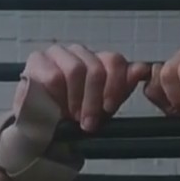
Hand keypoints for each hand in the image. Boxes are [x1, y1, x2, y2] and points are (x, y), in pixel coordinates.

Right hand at [19, 44, 149, 132]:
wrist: (42, 128)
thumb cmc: (74, 116)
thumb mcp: (102, 107)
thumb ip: (121, 89)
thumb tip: (142, 69)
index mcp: (98, 60)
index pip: (114, 60)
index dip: (115, 85)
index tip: (109, 108)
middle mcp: (79, 52)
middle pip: (95, 68)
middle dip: (93, 100)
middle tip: (88, 122)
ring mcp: (57, 53)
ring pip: (75, 70)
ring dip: (75, 100)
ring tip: (71, 117)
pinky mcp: (37, 61)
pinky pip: (54, 76)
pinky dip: (58, 97)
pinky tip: (55, 108)